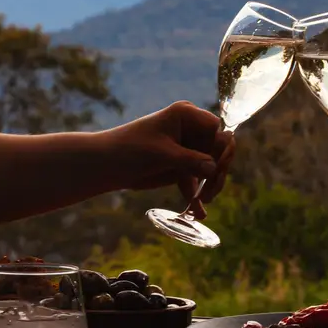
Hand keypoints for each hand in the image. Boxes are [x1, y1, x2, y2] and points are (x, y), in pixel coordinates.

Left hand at [103, 101, 234, 217]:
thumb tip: (215, 169)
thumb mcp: (163, 154)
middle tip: (210, 192)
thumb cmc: (131, 149)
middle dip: (217, 171)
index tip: (218, 167)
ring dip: (209, 186)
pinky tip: (198, 212)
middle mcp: (191, 130)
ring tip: (203, 202)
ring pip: (211, 168)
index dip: (222, 147)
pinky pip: (197, 181)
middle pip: (218, 150)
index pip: (217, 129)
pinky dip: (198, 196)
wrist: (106, 164)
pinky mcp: (182, 166)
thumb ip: (191, 160)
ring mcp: (188, 148)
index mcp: (187, 115)